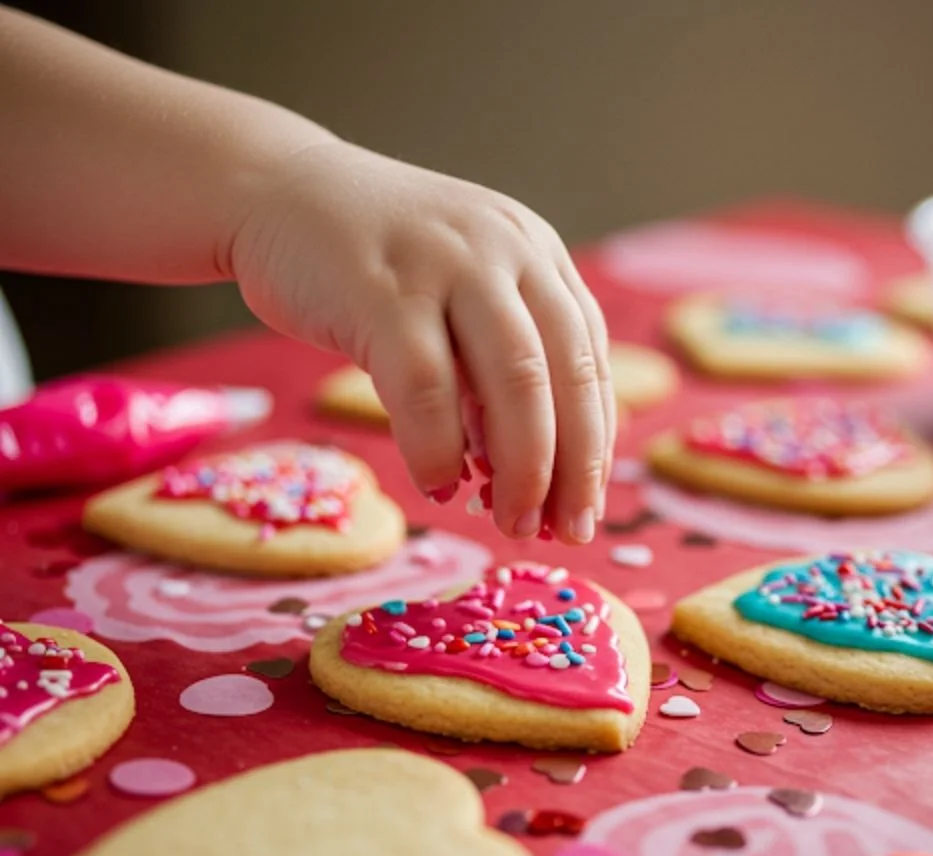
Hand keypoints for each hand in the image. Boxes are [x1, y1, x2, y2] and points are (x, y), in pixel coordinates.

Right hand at [230, 140, 613, 542]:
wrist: (279, 191)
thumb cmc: (377, 267)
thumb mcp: (459, 300)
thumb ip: (496, 370)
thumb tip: (528, 475)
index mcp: (536, 255)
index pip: (591, 360)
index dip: (597, 442)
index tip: (586, 506)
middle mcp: (506, 251)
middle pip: (567, 374)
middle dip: (575, 467)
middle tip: (566, 531)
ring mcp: (447, 264)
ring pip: (516, 380)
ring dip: (524, 467)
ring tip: (512, 522)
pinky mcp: (381, 288)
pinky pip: (426, 385)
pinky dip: (438, 448)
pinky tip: (437, 485)